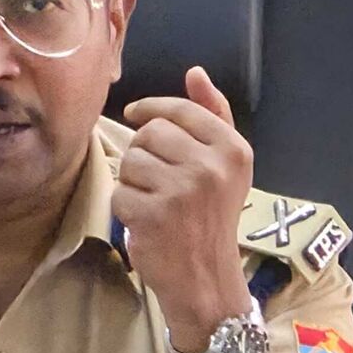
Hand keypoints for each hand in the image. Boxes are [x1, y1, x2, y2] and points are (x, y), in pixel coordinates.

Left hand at [112, 66, 253, 352]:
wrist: (207, 280)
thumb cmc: (211, 217)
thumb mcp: (226, 165)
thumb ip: (212, 115)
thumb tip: (196, 72)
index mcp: (233, 149)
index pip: (179, 111)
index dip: (151, 108)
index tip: (135, 113)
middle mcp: (211, 167)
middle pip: (149, 133)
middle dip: (144, 153)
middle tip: (157, 179)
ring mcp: (182, 192)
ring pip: (130, 161)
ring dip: (133, 181)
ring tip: (154, 201)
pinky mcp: (154, 216)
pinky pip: (120, 192)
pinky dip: (125, 208)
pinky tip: (146, 223)